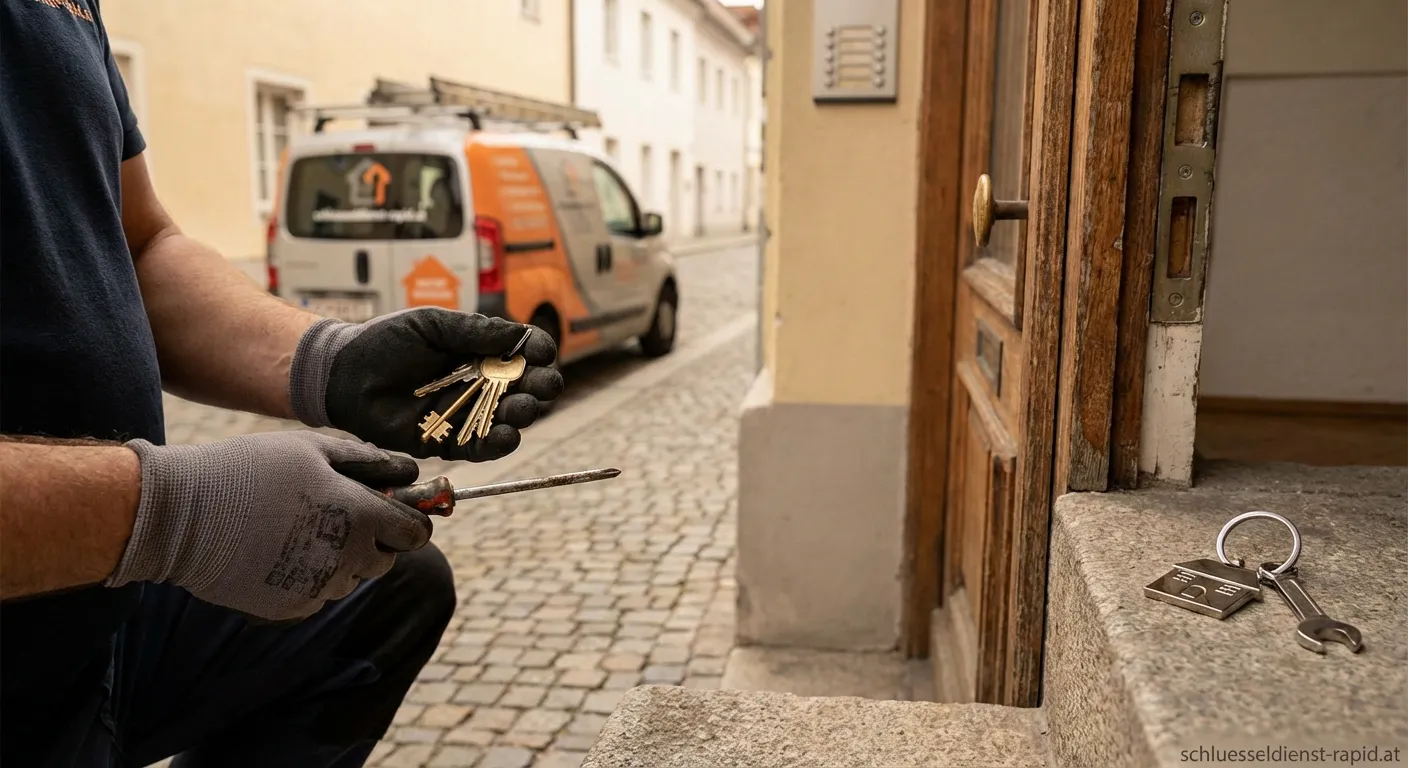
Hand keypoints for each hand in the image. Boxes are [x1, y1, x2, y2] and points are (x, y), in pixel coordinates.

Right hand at [107, 432, 430, 621]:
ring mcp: (318, 589)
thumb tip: (410, 473)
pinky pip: (318, 594)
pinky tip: (276, 551)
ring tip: (297, 528)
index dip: (410, 520)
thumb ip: (371, 462)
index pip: (415, 533)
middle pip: (386, 560)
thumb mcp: (314, 449)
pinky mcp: (289, 608)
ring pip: (350, 579)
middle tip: (339, 514)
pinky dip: (309, 577)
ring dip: (340, 559)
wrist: (181, 516)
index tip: (395, 510)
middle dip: (374, 540)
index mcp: (360, 517)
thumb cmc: (250, 470)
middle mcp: (347, 560)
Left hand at [289, 309, 563, 460]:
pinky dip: (500, 443)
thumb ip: (475, 331)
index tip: (543, 352)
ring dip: (524, 413)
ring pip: (510, 418)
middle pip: (525, 387)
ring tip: (525, 407)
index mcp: (479, 351)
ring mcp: (466, 413)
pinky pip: (482, 447)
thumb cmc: (386, 342)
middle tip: (544, 384)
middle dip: (540, 385)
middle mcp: (480, 383)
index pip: (522, 353)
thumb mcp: (432, 325)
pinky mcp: (449, 441)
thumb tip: (520, 335)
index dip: (538, 353)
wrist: (345, 374)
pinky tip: (510, 435)